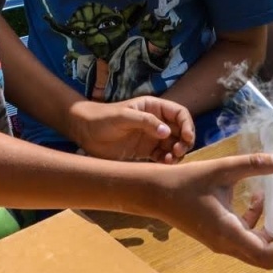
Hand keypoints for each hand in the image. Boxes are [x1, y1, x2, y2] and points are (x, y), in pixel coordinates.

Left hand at [68, 95, 194, 162]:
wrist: (85, 131)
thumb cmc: (103, 118)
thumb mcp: (124, 116)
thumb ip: (146, 122)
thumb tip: (167, 132)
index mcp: (154, 108)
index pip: (179, 114)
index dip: (187, 125)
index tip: (187, 138)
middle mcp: (156, 122)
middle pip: (180, 131)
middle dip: (184, 141)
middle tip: (178, 151)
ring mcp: (152, 137)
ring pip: (173, 145)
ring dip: (177, 153)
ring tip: (170, 159)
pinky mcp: (145, 151)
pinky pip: (162, 156)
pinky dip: (167, 161)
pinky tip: (164, 164)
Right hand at [152, 151, 272, 268]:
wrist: (155, 193)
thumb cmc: (187, 181)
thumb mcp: (223, 169)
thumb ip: (255, 164)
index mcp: (228, 232)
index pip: (266, 255)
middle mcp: (226, 244)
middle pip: (263, 258)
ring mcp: (220, 242)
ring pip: (254, 248)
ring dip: (271, 232)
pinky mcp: (216, 235)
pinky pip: (243, 238)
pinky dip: (255, 224)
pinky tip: (256, 199)